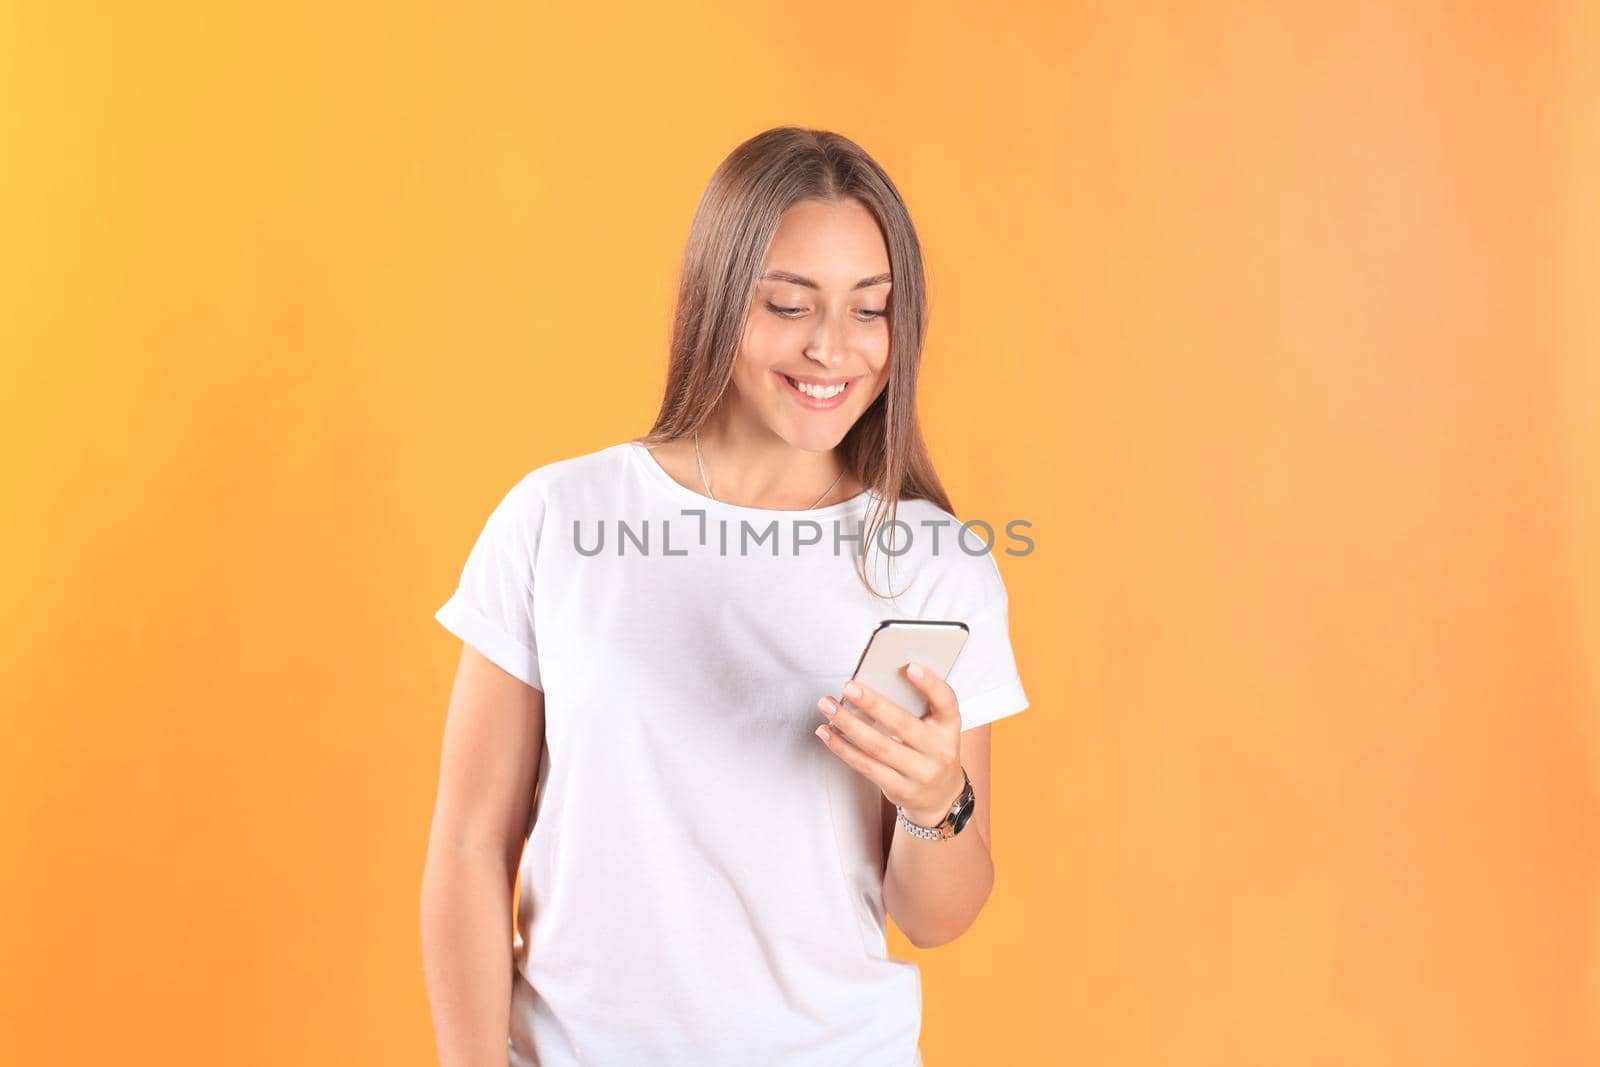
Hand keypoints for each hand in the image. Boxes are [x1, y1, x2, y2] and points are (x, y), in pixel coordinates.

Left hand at [814, 662, 964, 827]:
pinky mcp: (899, 789)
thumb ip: (917, 705)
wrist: (940, 796)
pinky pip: (866, 766)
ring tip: (828, 706)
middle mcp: (938, 751)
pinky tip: (828, 733)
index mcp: (949, 727)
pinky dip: (843, 748)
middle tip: (848, 687)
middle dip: (872, 704)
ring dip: (848, 725)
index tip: (910, 666)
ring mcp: (920, 773)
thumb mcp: (936, 726)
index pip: (946, 702)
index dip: (930, 684)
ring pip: (877, 747)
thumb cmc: (931, 749)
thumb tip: (874, 680)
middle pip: (902, 724)